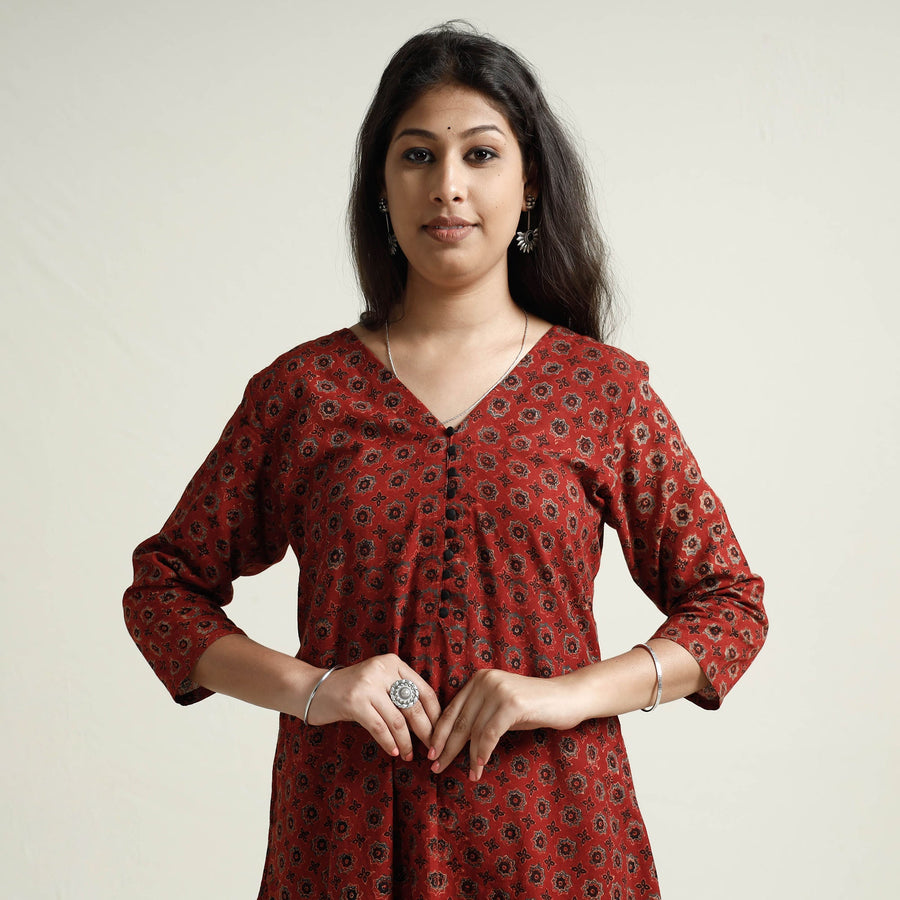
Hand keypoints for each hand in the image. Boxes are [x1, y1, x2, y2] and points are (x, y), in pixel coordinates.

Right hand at [305, 654, 440, 760]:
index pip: (424, 691)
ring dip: (406, 743)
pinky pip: (380, 728)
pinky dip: (389, 743)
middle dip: (425, 732)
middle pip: (414, 706)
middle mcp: (382, 670)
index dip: (435, 715)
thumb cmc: (352, 691)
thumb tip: (431, 721)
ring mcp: (368, 684)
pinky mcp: (355, 701)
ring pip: (398, 721)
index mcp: (393, 663)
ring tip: (409, 756)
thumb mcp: (379, 683)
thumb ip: (401, 692)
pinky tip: (394, 752)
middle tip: (431, 749)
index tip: (440, 734)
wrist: (314, 689)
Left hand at [427, 669, 585, 780]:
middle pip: (459, 720)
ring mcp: (498, 689)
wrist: (567, 698)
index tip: (431, 754)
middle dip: (447, 746)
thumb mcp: (500, 709)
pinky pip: (490, 733)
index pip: (452, 709)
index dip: (439, 734)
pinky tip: (480, 766)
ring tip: (468, 774)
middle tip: (437, 767)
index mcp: (478, 679)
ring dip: (468, 756)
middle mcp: (485, 680)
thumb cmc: (534, 707)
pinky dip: (483, 751)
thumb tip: (453, 743)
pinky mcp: (511, 702)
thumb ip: (480, 717)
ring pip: (474, 729)